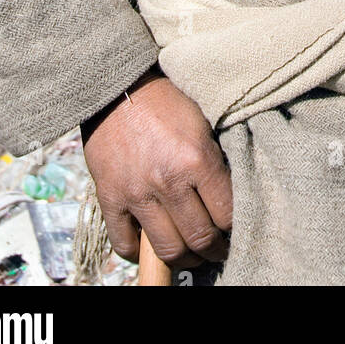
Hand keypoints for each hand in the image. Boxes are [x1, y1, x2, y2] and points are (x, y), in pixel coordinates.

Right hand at [81, 66, 232, 270]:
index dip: (234, 229)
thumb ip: (214, 160)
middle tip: (216, 248)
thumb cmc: (166, 99)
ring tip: (188, 252)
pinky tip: (147, 246)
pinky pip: (124, 243)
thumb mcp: (203, 121)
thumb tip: (229, 198)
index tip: (234, 231)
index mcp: (197, 158)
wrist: (118, 85)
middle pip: (199, 238)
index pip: (227, 214)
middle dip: (213, 250)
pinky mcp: (110, 197)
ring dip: (182, 258)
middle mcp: (168, 180)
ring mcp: (137, 192)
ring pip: (167, 249)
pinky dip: (137, 253)